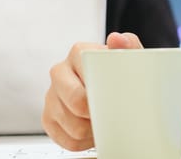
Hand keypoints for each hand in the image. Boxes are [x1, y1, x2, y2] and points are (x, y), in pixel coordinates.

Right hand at [41, 32, 142, 149]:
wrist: (116, 85)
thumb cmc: (122, 70)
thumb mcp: (132, 55)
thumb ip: (129, 45)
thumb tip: (117, 39)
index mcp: (78, 53)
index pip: (85, 73)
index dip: (100, 92)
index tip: (113, 98)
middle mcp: (60, 72)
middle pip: (76, 102)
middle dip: (97, 113)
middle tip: (112, 113)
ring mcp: (51, 96)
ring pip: (73, 126)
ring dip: (93, 130)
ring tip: (105, 120)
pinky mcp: (48, 118)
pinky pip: (67, 140)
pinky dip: (84, 142)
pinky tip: (93, 130)